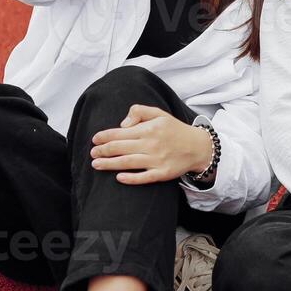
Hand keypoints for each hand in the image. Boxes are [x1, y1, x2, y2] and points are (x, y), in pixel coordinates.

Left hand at [90, 105, 212, 183]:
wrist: (198, 147)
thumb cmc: (175, 130)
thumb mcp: (159, 113)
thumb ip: (139, 112)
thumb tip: (122, 124)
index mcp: (149, 129)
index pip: (121, 132)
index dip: (105, 136)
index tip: (95, 139)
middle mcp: (152, 144)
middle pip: (121, 148)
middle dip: (103, 150)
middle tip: (92, 153)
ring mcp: (157, 160)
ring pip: (128, 163)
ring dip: (109, 164)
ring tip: (96, 164)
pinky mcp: (163, 173)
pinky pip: (144, 177)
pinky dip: (131, 178)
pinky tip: (118, 178)